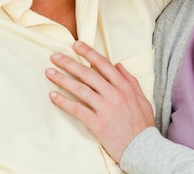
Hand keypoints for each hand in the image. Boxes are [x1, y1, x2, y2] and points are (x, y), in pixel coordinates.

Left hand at [46, 41, 155, 161]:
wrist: (143, 148)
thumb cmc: (143, 124)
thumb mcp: (142, 97)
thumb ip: (130, 80)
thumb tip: (118, 65)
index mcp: (125, 86)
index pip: (103, 64)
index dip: (89, 53)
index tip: (76, 45)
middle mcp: (114, 94)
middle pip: (88, 74)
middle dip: (70, 63)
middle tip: (55, 56)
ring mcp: (105, 108)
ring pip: (80, 89)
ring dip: (63, 79)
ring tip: (50, 73)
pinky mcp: (98, 123)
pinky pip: (77, 109)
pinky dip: (64, 102)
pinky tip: (53, 96)